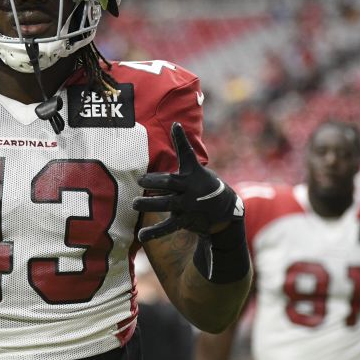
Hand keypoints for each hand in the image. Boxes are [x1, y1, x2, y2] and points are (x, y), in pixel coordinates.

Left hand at [134, 123, 242, 240]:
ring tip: (135, 204)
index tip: (175, 126)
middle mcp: (190, 188)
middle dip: (155, 182)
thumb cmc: (203, 184)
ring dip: (150, 205)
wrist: (224, 210)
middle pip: (170, 184)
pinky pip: (168, 227)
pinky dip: (154, 232)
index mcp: (192, 173)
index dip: (181, 139)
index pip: (186, 154)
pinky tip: (141, 235)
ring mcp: (188, 205)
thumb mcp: (195, 168)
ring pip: (167, 205)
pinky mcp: (185, 221)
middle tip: (140, 181)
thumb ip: (183, 151)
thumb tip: (175, 124)